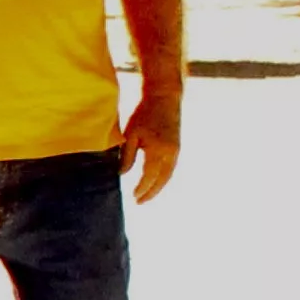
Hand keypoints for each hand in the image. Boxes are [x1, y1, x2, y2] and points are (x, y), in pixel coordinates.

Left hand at [124, 79, 183, 202]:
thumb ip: (127, 156)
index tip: (133, 197)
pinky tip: (154, 180)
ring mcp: (176, 150)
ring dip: (158, 186)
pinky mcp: (177, 146)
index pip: (149, 176)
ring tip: (146, 195)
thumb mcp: (131, 134)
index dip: (142, 188)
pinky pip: (170, 167)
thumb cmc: (144, 113)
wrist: (164, 97)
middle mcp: (171, 153)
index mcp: (159, 150)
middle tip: (139, 202)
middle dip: (151, 192)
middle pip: (162, 180)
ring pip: (168, 175)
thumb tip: (122, 174)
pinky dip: (163, 177)